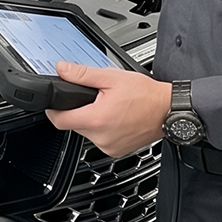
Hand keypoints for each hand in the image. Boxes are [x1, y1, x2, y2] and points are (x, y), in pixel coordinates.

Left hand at [45, 62, 171, 157]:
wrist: (168, 111)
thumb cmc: (146, 95)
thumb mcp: (112, 78)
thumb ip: (83, 75)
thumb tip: (62, 70)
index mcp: (96, 119)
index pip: (58, 119)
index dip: (53, 109)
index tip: (55, 103)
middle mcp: (100, 137)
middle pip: (74, 125)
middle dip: (79, 111)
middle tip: (94, 99)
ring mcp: (108, 146)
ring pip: (87, 132)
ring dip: (92, 120)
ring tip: (109, 107)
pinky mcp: (116, 151)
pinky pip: (100, 139)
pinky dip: (103, 129)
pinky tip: (116, 118)